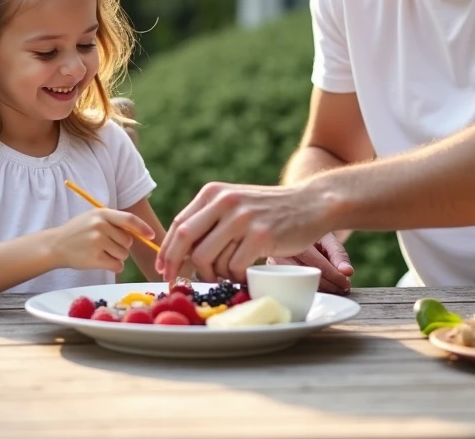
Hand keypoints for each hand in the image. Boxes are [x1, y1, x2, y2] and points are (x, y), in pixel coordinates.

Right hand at [50, 209, 154, 273]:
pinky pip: (117, 265)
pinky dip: (113, 266)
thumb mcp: (93, 218)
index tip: (151, 236)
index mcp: (102, 213)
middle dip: (122, 246)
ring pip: (123, 254)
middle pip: (128, 241)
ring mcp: (97, 242)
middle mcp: (100, 226)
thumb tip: (140, 232)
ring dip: (117, 257)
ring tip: (100, 252)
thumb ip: (114, 222)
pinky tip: (101, 261)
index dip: (143, 228)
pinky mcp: (95, 258)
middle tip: (106, 245)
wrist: (55, 245)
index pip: (129, 219)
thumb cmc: (78, 232)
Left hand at [156, 182, 329, 282]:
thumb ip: (210, 219)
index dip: (167, 250)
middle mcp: (225, 202)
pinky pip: (233, 267)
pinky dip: (235, 277)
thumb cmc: (271, 210)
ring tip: (228, 274)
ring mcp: (243, 218)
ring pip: (208, 258)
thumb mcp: (235, 203)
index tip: (163, 270)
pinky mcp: (261, 236)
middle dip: (176, 265)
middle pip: (186, 240)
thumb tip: (179, 252)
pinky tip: (245, 274)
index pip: (179, 224)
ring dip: (214, 274)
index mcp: (214, 193)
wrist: (311, 203)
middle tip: (177, 282)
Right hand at [268, 232, 353, 293]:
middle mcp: (280, 249)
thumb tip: (348, 272)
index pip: (316, 262)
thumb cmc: (311, 232)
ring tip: (334, 289)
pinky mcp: (268, 271)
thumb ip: (338, 254)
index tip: (346, 283)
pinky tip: (315, 288)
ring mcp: (272, 261)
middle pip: (306, 273)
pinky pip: (288, 284)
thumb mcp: (327, 238)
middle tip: (343, 289)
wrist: (292, 227)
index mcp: (295, 236)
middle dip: (328, 284)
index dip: (333, 275)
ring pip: (296, 281)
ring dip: (317, 288)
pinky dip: (304, 288)